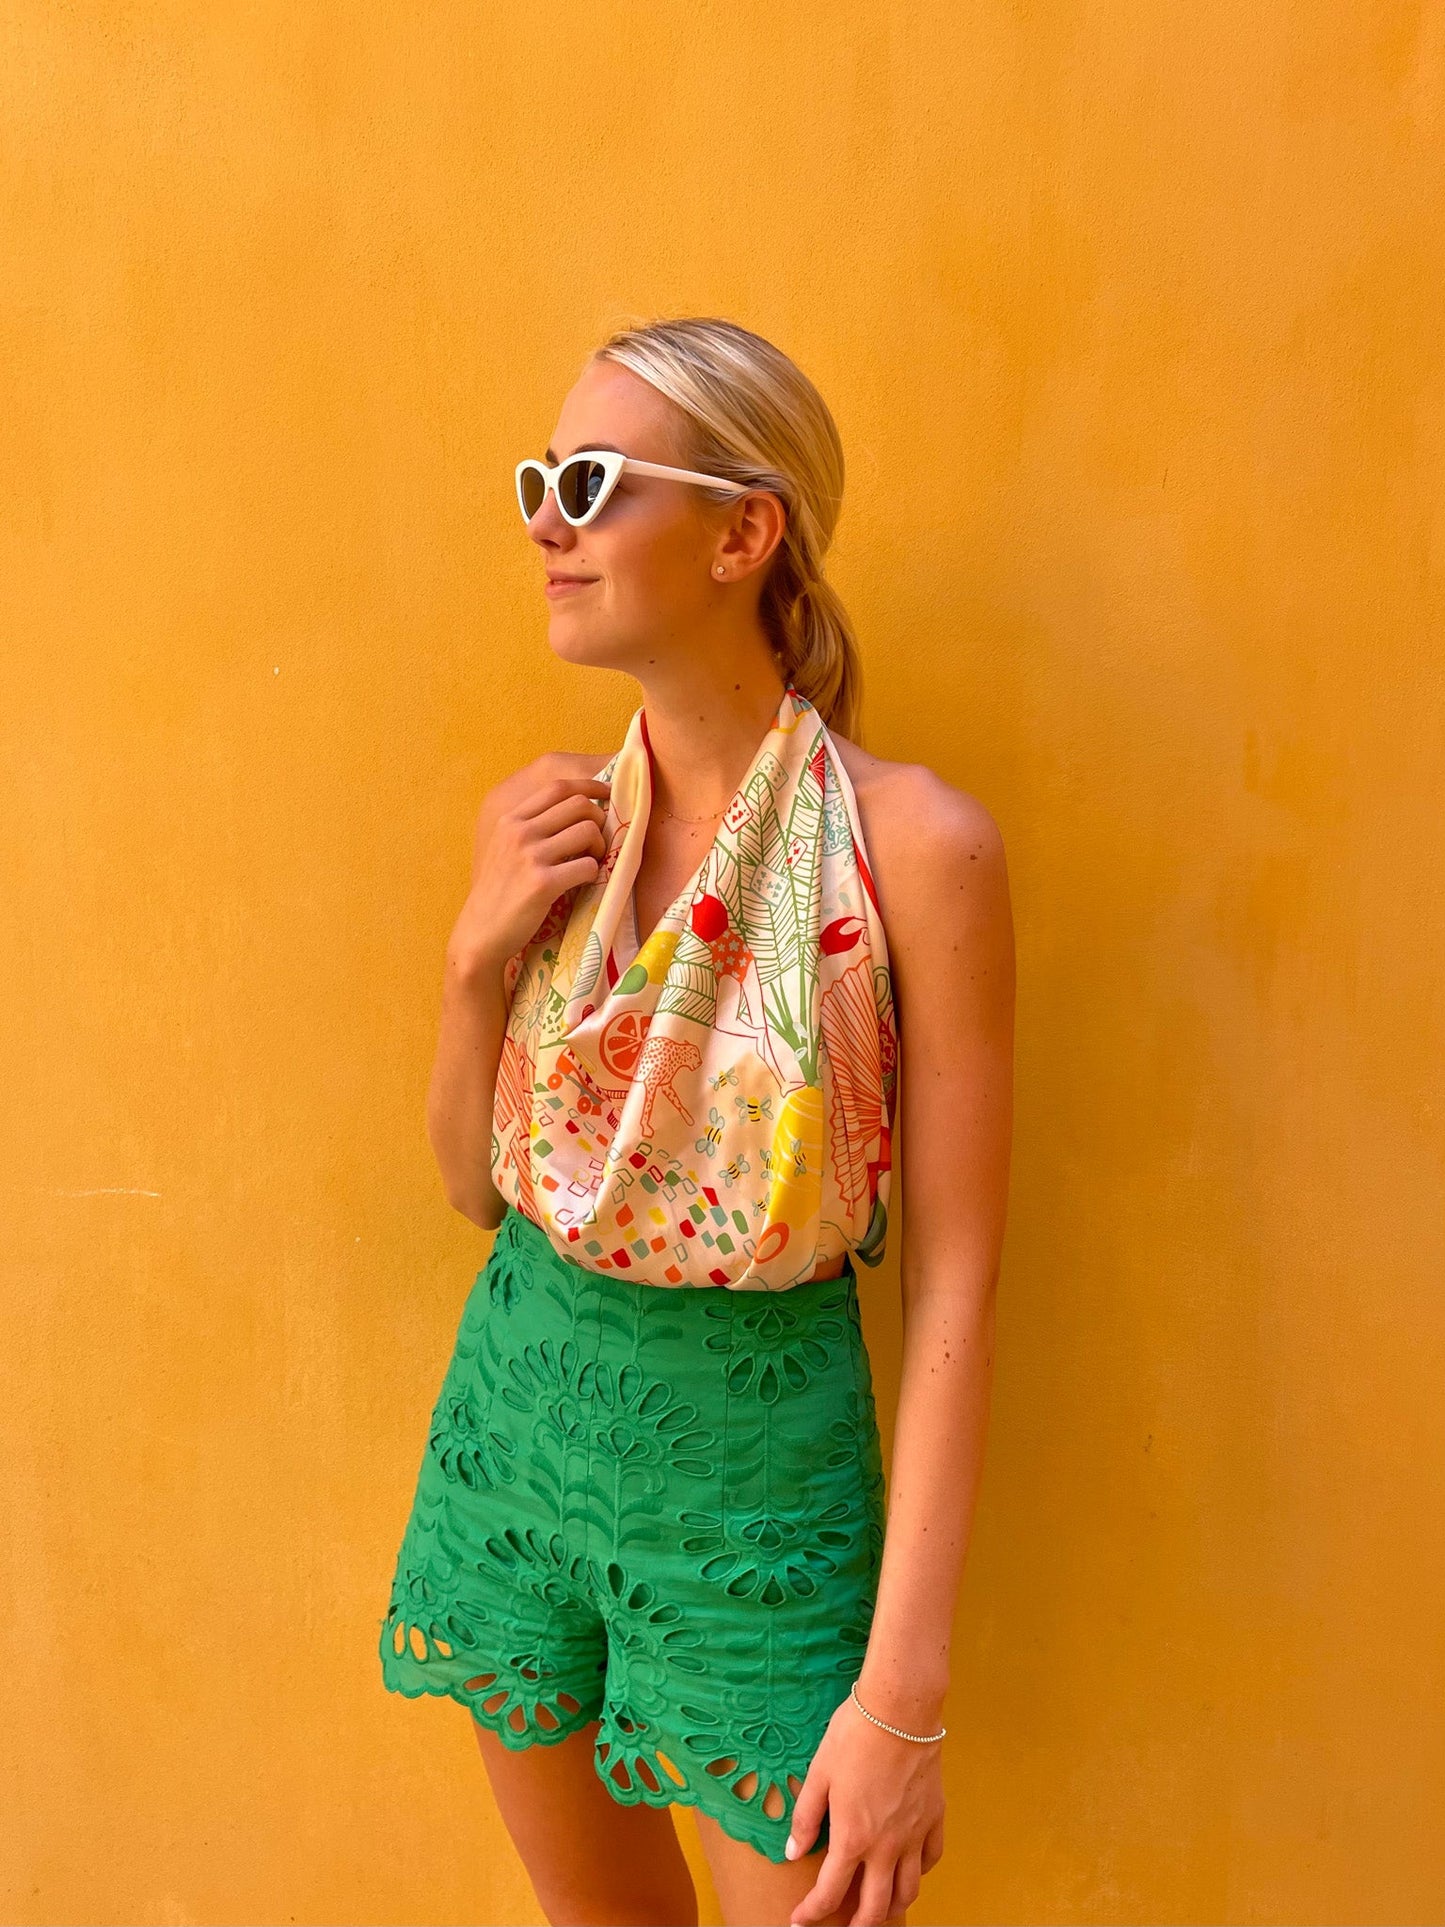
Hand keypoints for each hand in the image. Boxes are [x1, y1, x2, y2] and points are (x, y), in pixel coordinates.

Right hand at [448, 763, 611, 977]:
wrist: (481, 932)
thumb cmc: (498, 892)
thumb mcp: (505, 848)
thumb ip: (531, 827)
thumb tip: (576, 809)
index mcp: (511, 820)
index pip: (558, 788)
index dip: (589, 786)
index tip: (606, 793)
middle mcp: (519, 832)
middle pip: (579, 805)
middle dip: (599, 818)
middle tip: (598, 840)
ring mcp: (530, 857)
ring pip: (588, 831)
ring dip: (600, 846)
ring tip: (591, 861)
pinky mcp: (543, 884)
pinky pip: (588, 866)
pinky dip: (594, 873)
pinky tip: (584, 882)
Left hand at [786, 1692, 945, 1925]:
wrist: (900, 1710)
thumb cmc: (854, 1736)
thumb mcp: (818, 1774)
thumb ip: (805, 1818)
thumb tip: (792, 1852)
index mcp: (853, 1838)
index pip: (829, 1893)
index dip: (811, 1913)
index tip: (799, 1922)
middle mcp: (886, 1846)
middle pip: (875, 1908)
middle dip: (857, 1926)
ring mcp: (914, 1835)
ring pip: (908, 1891)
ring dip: (891, 1908)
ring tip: (878, 1908)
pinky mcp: (934, 1817)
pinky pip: (930, 1859)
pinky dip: (918, 1873)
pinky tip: (908, 1868)